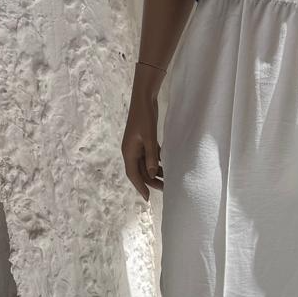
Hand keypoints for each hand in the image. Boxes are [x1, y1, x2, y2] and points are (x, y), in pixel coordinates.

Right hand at [122, 66, 165, 200]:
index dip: (140, 187)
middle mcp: (131, 150)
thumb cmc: (144, 117)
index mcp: (129, 151)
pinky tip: (167, 165)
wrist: (143, 98)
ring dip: (155, 171)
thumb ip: (151, 156)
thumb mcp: (149, 137)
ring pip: (146, 163)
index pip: (133, 174)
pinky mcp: (144, 139)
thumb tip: (153, 174)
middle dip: (151, 181)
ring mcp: (138, 145)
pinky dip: (157, 161)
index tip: (147, 198)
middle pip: (140, 171)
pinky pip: (150, 155)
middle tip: (165, 189)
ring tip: (168, 179)